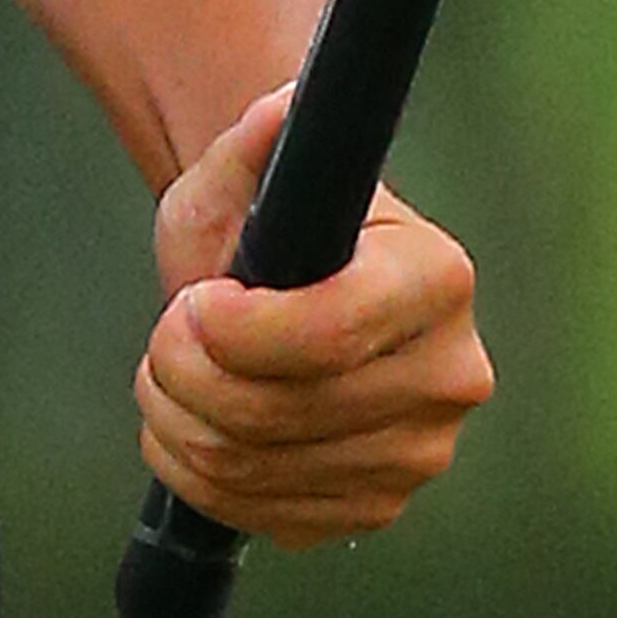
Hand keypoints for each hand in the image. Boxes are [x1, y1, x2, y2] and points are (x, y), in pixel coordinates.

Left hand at [135, 82, 493, 545]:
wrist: (285, 286)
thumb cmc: (267, 220)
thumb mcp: (242, 170)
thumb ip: (252, 139)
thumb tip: (278, 104)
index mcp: (437, 278)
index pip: (332, 332)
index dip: (238, 330)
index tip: (192, 300)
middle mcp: (450, 375)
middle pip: (281, 411)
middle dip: (186, 370)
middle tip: (166, 330)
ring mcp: (418, 454)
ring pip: (256, 467)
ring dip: (178, 420)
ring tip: (169, 370)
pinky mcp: (373, 507)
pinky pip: (258, 513)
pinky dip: (196, 473)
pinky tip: (191, 423)